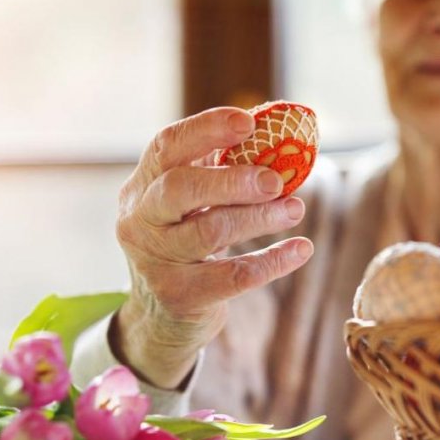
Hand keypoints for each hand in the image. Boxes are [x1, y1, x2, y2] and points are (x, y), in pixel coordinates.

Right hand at [113, 107, 313, 388]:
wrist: (159, 317)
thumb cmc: (185, 244)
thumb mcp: (188, 207)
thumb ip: (218, 171)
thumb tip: (274, 134)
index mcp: (142, 187)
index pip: (166, 146)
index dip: (206, 129)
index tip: (249, 122)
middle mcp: (139, 221)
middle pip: (180, 188)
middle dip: (233, 180)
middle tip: (276, 181)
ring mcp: (155, 261)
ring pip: (209, 232)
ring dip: (259, 218)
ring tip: (295, 209)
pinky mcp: (179, 296)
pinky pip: (233, 276)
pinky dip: (273, 261)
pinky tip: (301, 249)